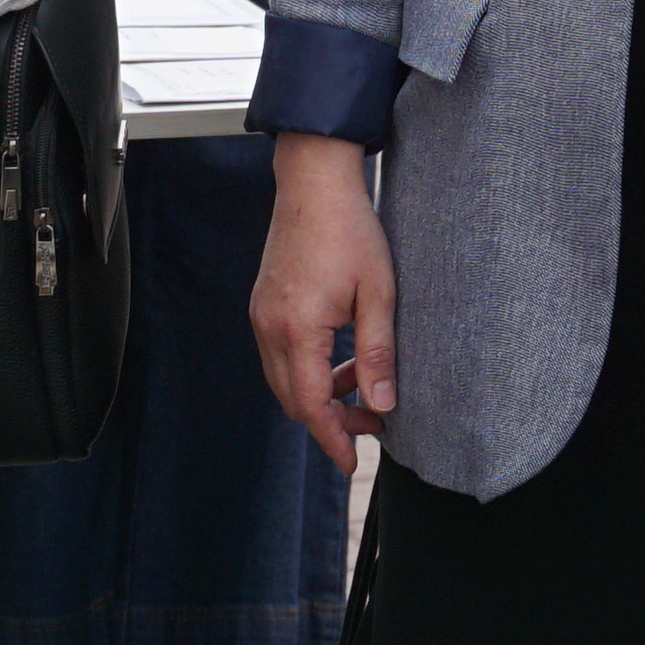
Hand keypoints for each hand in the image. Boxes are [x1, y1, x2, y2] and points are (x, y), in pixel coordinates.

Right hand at [253, 137, 397, 469]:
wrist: (313, 181)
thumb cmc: (350, 231)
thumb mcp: (379, 294)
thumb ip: (377, 354)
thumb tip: (382, 405)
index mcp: (298, 329)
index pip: (311, 406)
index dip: (332, 439)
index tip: (351, 462)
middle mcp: (270, 327)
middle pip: (293, 399)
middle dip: (330, 421)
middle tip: (371, 423)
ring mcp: (262, 316)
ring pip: (285, 379)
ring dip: (320, 395)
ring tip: (362, 389)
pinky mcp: (264, 305)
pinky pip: (280, 355)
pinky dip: (308, 370)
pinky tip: (340, 360)